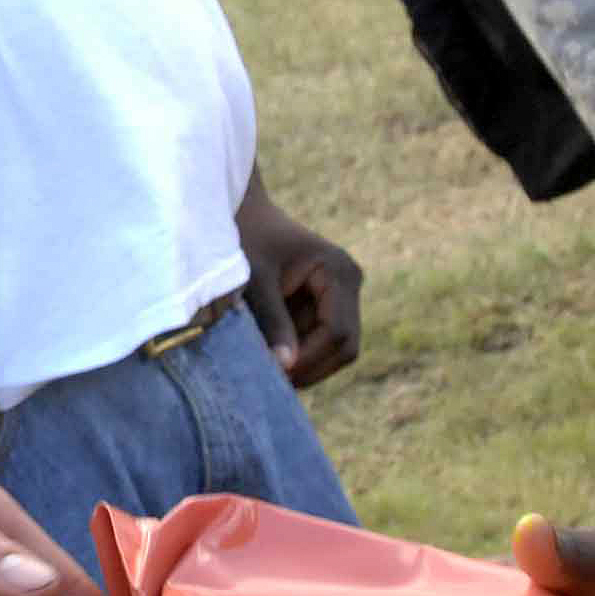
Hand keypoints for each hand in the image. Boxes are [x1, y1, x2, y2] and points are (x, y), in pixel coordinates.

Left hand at [236, 185, 364, 386]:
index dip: (308, 358)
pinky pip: (322, 342)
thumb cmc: (247, 238)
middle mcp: (350, 283)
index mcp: (339, 272)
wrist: (245, 213)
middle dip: (310, 367)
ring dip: (304, 362)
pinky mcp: (329, 304)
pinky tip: (270, 352)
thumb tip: (286, 367)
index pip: (337, 332)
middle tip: (271, 382)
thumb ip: (272, 322)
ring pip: (336, 350)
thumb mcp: (255, 280)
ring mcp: (343, 295)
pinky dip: (299, 353)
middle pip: (345, 346)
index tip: (273, 373)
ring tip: (267, 366)